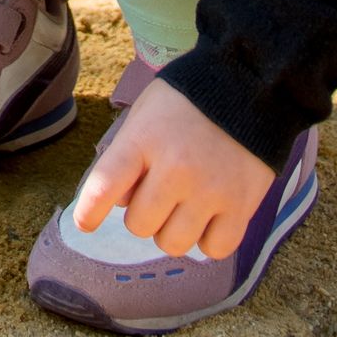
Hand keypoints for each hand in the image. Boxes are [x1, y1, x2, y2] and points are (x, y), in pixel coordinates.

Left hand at [74, 77, 274, 260]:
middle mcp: (176, 169)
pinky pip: (213, 250)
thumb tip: (121, 202)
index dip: (90, 211)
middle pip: (139, 225)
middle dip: (144, 214)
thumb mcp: (146, 114)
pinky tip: (211, 218)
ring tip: (185, 205)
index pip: (104, 186)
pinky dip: (208, 240)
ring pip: (173, 243)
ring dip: (173, 230)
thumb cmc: (188, 103)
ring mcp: (210, 190)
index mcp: (144, 140)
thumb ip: (127, 156)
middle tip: (160, 192)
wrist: (250, 87)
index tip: (86, 223)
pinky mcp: (241, 206)